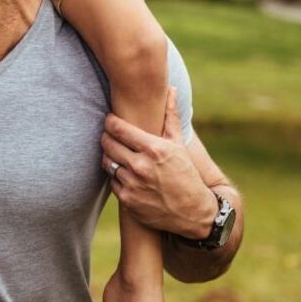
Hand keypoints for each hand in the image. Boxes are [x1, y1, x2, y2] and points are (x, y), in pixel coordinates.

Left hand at [101, 89, 216, 239]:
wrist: (193, 212)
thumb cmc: (186, 173)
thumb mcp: (179, 144)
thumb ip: (170, 116)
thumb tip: (171, 89)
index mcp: (153, 149)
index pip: (117, 128)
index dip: (110, 122)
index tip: (110, 121)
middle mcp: (141, 166)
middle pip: (107, 143)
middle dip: (106, 137)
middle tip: (110, 135)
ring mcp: (133, 184)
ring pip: (106, 162)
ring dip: (109, 156)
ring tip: (117, 153)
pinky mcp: (128, 200)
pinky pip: (111, 181)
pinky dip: (115, 175)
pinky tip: (124, 172)